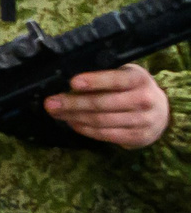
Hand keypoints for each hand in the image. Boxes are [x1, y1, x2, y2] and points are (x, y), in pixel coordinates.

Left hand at [44, 64, 171, 148]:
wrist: (161, 112)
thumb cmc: (133, 89)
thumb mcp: (125, 75)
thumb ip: (104, 76)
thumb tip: (68, 81)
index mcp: (139, 79)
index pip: (116, 79)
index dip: (94, 81)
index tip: (73, 82)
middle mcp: (144, 99)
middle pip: (103, 103)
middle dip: (73, 103)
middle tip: (51, 103)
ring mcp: (143, 120)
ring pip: (101, 121)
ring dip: (74, 117)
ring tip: (56, 113)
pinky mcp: (137, 137)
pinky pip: (105, 135)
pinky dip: (85, 129)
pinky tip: (72, 123)